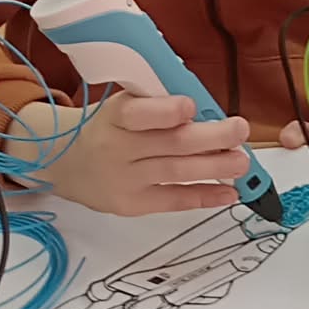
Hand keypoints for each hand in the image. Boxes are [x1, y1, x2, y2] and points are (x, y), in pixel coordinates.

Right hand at [10, 95, 251, 215]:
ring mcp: (124, 179)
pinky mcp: (131, 204)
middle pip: (169, 144)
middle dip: (210, 138)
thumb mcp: (122, 104)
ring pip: (176, 172)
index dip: (166, 111)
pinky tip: (229, 193)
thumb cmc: (108, 127)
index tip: (191, 106)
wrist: (65, 162)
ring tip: (242, 163)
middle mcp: (117, 148)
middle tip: (239, 130)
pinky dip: (204, 197)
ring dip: (215, 168)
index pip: (138, 114)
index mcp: (115, 116)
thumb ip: (157, 103)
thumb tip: (206, 108)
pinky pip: (173, 201)